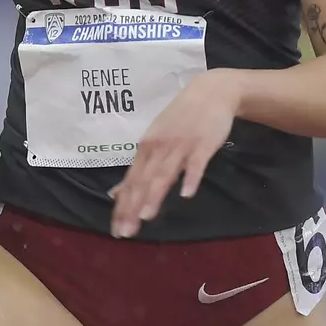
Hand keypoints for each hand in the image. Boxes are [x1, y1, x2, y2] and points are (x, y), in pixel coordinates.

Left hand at [108, 70, 240, 237]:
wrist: (210, 92)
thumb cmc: (181, 119)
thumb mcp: (154, 141)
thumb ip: (139, 169)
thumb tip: (115, 193)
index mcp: (146, 149)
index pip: (130, 182)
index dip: (122, 207)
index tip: (115, 230)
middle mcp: (159, 148)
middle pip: (143, 181)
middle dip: (133, 208)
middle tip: (126, 233)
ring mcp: (180, 146)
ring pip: (165, 173)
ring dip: (154, 195)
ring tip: (146, 217)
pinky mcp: (202, 144)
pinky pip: (195, 163)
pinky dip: (190, 178)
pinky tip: (186, 193)